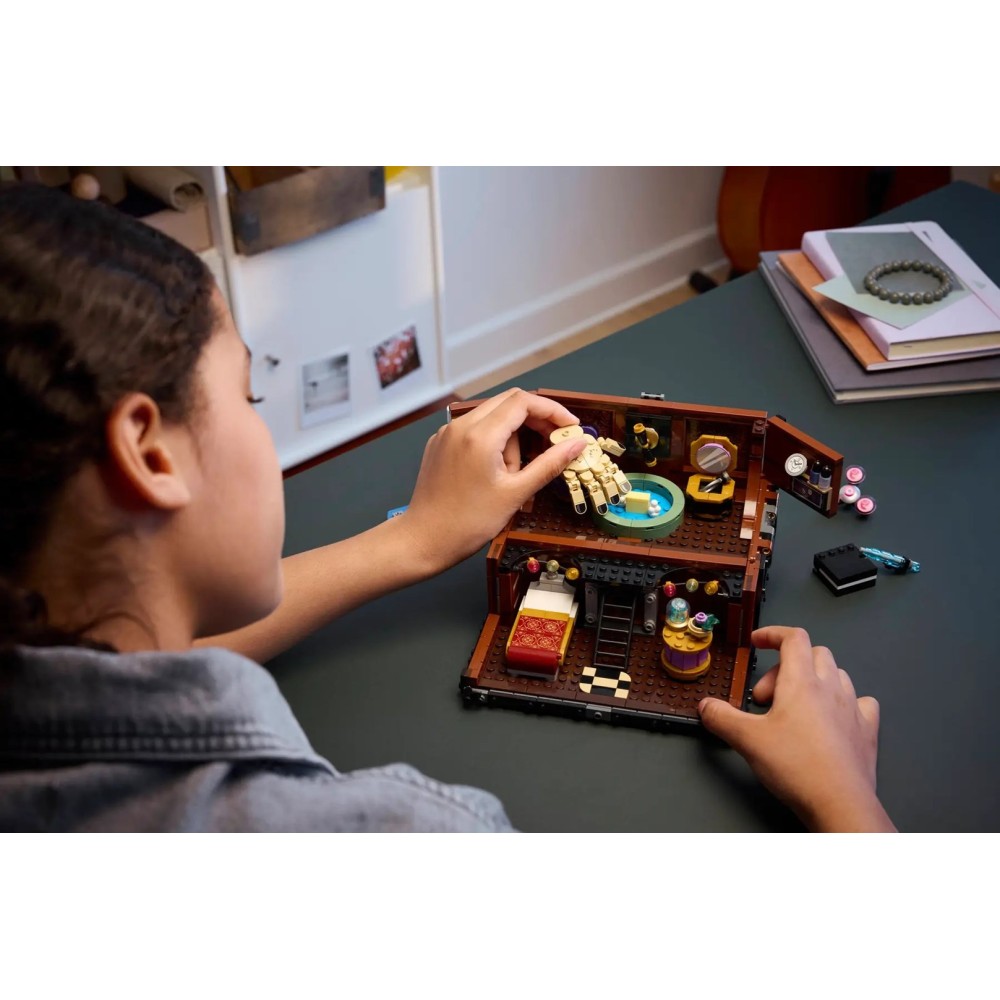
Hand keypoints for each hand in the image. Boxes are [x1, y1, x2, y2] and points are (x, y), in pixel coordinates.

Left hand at [399, 389, 587, 573]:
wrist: (423, 540)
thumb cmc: (468, 522)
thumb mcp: (516, 493)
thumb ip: (550, 464)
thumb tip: (577, 445)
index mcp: (480, 435)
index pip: (523, 402)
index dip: (552, 411)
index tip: (570, 429)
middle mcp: (460, 426)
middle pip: (508, 403)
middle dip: (535, 420)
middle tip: (553, 443)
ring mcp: (447, 433)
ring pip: (492, 416)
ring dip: (512, 435)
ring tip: (513, 473)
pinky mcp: (439, 444)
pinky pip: (474, 430)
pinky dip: (492, 441)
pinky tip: (495, 471)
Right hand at [698, 625, 895, 831]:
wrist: (839, 803)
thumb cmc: (796, 766)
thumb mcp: (747, 740)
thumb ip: (721, 718)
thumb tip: (706, 706)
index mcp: (802, 682)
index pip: (793, 638)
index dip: (773, 634)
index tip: (757, 643)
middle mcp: (831, 688)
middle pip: (815, 653)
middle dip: (787, 666)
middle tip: (766, 696)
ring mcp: (853, 708)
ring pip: (838, 674)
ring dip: (815, 680)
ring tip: (795, 707)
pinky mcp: (866, 731)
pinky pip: (861, 702)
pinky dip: (845, 702)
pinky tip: (833, 718)